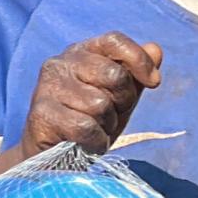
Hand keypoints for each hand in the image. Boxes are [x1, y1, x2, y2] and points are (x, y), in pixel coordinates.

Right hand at [19, 32, 160, 156]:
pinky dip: (95, 140)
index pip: (114, 41)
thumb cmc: (90, 121)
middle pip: (114, 75)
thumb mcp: (119, 97)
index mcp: (81, 52)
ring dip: (106, 124)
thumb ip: (136, 74)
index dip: (139, 60)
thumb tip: (155, 50)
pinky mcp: (41, 113)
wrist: (55, 156)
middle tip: (110, 114)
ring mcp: (48, 86)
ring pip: (100, 104)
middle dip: (123, 100)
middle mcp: (61, 62)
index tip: (155, 82)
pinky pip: (85, 126)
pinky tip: (86, 142)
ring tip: (94, 128)